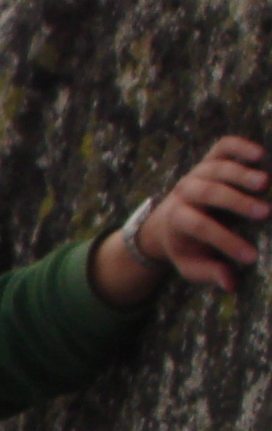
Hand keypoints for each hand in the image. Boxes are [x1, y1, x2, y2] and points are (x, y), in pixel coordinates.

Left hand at [134, 135, 267, 296]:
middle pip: (209, 192)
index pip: (200, 227)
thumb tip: (231, 284)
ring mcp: (197, 171)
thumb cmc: (187, 246)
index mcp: (177, 218)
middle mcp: (185, 191)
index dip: (225, 241)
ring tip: (266, 184)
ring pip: (217, 168)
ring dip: (242, 175)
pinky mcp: (210, 158)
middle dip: (236, 203)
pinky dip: (240, 146)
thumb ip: (210, 273)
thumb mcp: (192, 266)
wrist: (168, 221)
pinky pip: (224, 147)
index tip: (251, 256)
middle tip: (265, 213)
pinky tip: (260, 154)